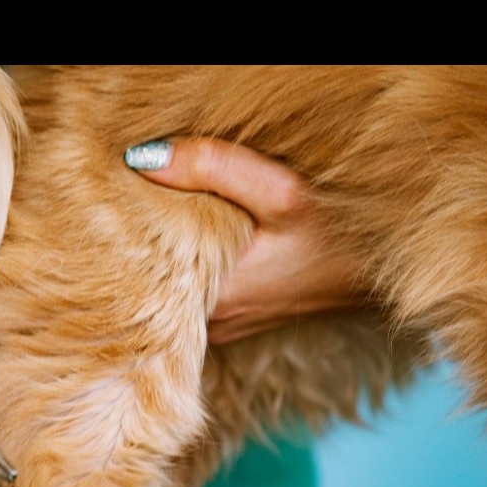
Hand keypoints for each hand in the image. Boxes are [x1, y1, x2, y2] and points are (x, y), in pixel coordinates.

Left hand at [125, 137, 368, 344]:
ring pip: (167, 293)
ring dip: (156, 258)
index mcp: (213, 299)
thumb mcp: (282, 192)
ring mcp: (221, 329)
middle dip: (130, 246)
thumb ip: (215, 169)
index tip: (104, 204)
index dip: (116, 239)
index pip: (137, 275)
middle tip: (114, 204)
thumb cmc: (340, 234)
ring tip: (139, 216)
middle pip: (147, 285)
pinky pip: (189, 298)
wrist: (383, 271)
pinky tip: (178, 240)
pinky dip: (180, 270)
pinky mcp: (233, 322)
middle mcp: (210, 325)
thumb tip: (143, 157)